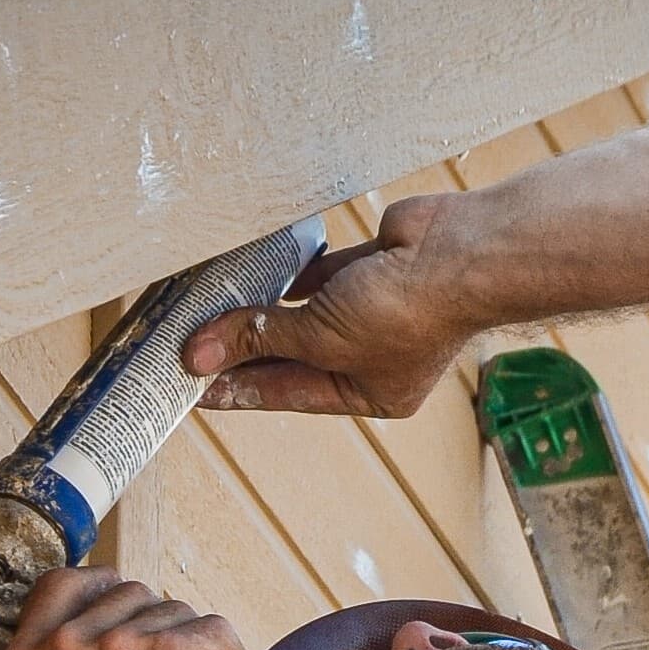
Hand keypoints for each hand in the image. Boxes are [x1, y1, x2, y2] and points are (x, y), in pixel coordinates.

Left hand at [184, 194, 477, 416]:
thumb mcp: (322, 338)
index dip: (238, 390)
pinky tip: (256, 271)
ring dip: (263, 312)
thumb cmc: (407, 313)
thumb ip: (261, 339)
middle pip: (292, 356)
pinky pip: (321, 276)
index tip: (191, 388)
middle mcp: (372, 357)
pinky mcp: (373, 268)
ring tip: (209, 309)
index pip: (287, 393)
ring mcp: (374, 311)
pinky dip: (291, 274)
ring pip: (303, 316)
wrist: (462, 255)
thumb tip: (200, 356)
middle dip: (243, 351)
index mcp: (369, 393)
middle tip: (186, 348)